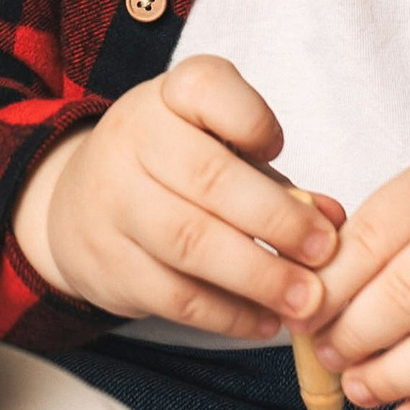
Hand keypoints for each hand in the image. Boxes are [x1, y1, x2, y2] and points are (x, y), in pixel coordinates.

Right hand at [13, 57, 343, 341]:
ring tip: (305, 300)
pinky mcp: (108, 264)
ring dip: (258, 276)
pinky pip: (174, 295)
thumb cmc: (171, 173)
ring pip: (190, 242)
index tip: (280, 148)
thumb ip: (275, 181)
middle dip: (277, 220)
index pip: (205, 88)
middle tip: (323, 252)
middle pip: (207, 178)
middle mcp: (132, 143)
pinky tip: (264, 321)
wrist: (74, 207)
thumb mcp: (217, 153)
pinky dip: (228, 314)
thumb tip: (334, 219)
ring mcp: (112, 204)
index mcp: (165, 100)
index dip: (252, 119)